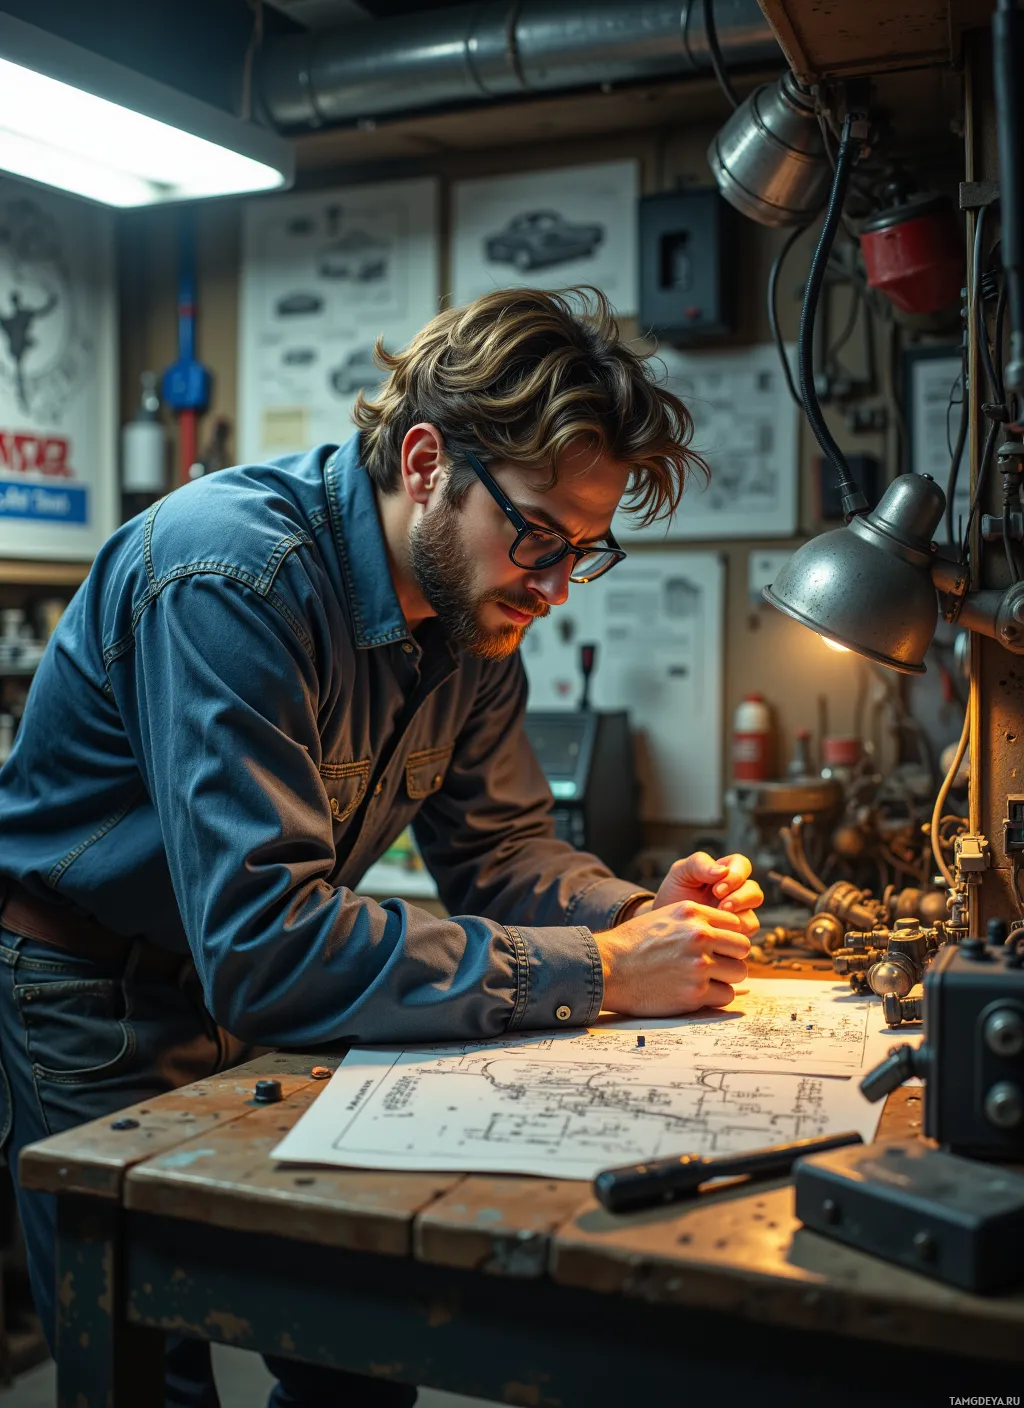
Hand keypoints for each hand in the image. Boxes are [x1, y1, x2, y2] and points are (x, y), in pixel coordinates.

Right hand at [593, 901, 750, 1016]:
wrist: (607, 967)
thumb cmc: (633, 944)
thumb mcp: (665, 917)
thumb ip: (696, 921)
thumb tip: (729, 935)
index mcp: (693, 913)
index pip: (735, 924)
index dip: (727, 938)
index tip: (717, 948)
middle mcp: (699, 936)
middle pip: (742, 947)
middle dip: (732, 957)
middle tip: (716, 965)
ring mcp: (699, 965)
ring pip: (739, 972)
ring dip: (726, 978)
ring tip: (705, 980)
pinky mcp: (695, 992)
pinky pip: (726, 995)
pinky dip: (715, 997)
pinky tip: (696, 993)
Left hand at [649, 851, 762, 937]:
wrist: (665, 923)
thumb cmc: (673, 892)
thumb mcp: (681, 873)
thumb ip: (699, 864)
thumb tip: (723, 871)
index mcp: (726, 872)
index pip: (743, 866)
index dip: (736, 876)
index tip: (717, 889)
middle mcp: (736, 893)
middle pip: (754, 892)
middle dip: (741, 898)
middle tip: (723, 906)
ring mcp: (738, 915)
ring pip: (753, 916)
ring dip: (740, 919)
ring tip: (719, 922)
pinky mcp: (734, 935)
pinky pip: (744, 936)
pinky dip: (735, 935)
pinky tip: (718, 935)